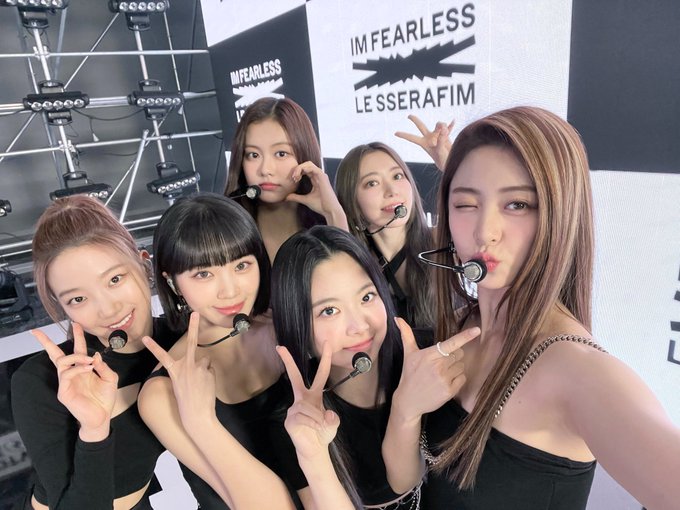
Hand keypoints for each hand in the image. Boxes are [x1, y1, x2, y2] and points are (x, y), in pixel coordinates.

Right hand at [33, 323, 117, 440]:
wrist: (102, 417)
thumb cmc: (105, 399)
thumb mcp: (110, 378)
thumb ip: (103, 366)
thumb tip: (94, 355)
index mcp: (82, 369)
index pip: (76, 350)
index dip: (77, 336)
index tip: (76, 324)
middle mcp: (71, 374)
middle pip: (56, 355)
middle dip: (47, 342)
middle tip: (42, 331)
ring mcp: (65, 383)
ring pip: (62, 361)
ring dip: (76, 357)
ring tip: (89, 361)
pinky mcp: (64, 392)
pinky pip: (66, 375)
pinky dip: (77, 369)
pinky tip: (88, 369)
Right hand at [143, 312, 216, 428]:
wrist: (196, 414)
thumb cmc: (187, 401)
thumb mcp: (181, 384)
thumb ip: (188, 370)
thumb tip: (202, 361)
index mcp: (175, 371)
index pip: (162, 356)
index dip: (153, 347)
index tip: (145, 338)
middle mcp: (186, 366)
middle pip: (192, 342)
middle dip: (194, 326)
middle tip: (196, 313)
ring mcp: (199, 368)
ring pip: (204, 361)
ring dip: (204, 368)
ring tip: (200, 383)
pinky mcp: (209, 371)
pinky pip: (210, 369)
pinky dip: (209, 375)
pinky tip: (205, 386)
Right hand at [277, 343, 339, 461]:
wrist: (314, 450)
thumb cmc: (323, 433)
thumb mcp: (333, 424)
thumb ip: (333, 419)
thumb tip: (326, 414)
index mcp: (314, 395)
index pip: (320, 374)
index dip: (325, 359)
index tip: (327, 342)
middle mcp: (302, 399)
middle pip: (295, 377)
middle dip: (288, 361)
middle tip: (280, 347)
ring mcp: (294, 408)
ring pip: (307, 407)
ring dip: (317, 418)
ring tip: (319, 427)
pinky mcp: (290, 419)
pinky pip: (302, 417)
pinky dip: (312, 424)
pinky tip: (313, 429)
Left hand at [286, 162, 348, 229]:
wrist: (329, 210)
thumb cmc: (321, 205)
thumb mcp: (305, 200)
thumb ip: (296, 197)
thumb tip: (286, 197)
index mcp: (316, 179)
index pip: (306, 169)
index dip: (298, 172)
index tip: (293, 180)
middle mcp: (319, 176)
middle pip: (306, 164)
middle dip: (297, 168)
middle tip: (292, 178)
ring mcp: (321, 175)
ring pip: (308, 164)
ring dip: (299, 168)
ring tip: (294, 177)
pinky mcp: (322, 176)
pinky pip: (312, 167)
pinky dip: (303, 169)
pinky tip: (299, 176)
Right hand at [392, 318, 478, 422]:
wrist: (408, 401)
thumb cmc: (409, 375)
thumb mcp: (408, 354)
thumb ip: (406, 334)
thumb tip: (398, 318)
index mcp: (429, 355)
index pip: (451, 343)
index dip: (465, 336)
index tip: (477, 330)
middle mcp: (438, 366)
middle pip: (459, 354)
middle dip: (453, 357)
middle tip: (440, 364)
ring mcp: (444, 379)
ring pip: (461, 366)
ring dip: (455, 369)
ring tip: (441, 374)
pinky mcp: (449, 391)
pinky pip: (462, 379)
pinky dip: (457, 380)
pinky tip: (445, 382)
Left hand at [395, 114, 453, 171]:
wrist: (451, 163)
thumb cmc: (443, 160)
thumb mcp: (440, 151)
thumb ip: (441, 139)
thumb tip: (443, 128)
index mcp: (424, 143)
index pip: (412, 138)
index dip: (404, 135)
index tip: (395, 133)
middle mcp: (429, 138)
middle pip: (421, 126)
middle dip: (415, 120)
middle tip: (409, 116)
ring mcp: (437, 135)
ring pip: (438, 125)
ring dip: (442, 126)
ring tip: (446, 131)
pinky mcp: (446, 135)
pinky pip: (448, 127)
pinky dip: (450, 125)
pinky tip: (453, 120)